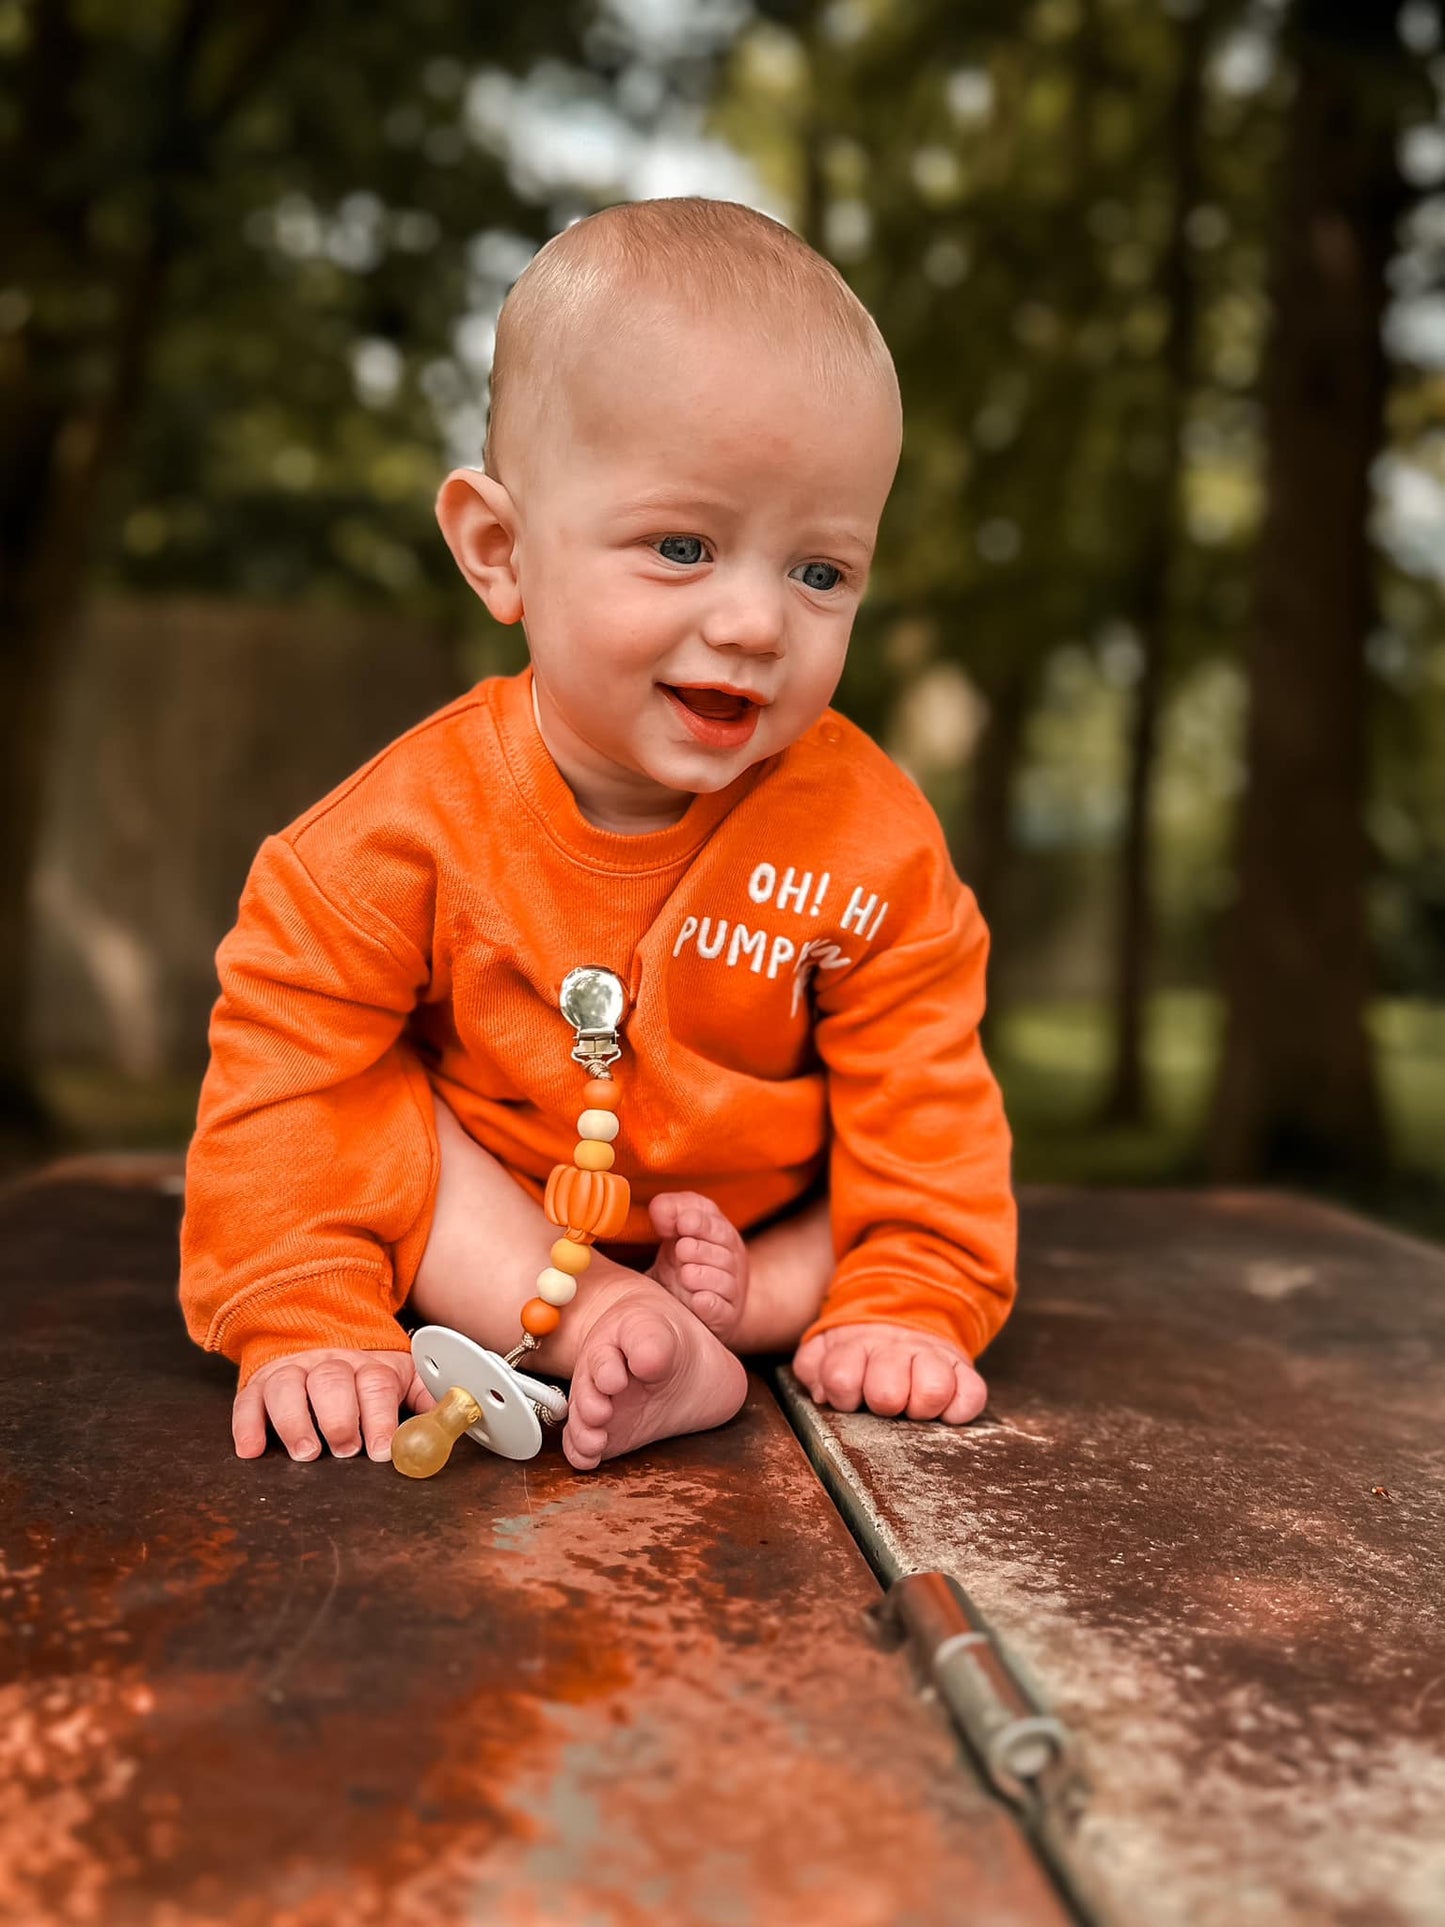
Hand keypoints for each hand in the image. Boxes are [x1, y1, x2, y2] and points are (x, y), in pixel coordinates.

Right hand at [232, 1348, 434, 1462]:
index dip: (379, 1417)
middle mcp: (329, 1364)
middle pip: (332, 1381)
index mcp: (369, 1365)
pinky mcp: (259, 1385)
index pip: (376, 1384)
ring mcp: (292, 1372)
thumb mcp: (403, 1381)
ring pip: (288, 1387)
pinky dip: (248, 1426)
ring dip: (295, 1421)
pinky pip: (248, 1401)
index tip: (382, 1449)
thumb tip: (462, 1416)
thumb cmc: (364, 1375)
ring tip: (306, 1452)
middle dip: (339, 1418)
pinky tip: (253, 1450)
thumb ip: (429, 1400)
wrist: (316, 1335)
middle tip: (345, 1448)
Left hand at [792, 1322, 986, 1423]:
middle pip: (886, 1393)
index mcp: (856, 1346)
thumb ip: (814, 1367)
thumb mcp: (826, 1349)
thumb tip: (823, 1393)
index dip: (843, 1395)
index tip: (850, 1397)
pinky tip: (943, 1411)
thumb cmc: (859, 1349)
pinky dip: (959, 1409)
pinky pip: (972, 1395)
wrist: (904, 1314)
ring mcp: (932, 1358)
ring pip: (933, 1390)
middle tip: (884, 1402)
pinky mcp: (963, 1369)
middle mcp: (896, 1351)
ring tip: (912, 1408)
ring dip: (921, 1406)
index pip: (842, 1379)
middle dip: (883, 1403)